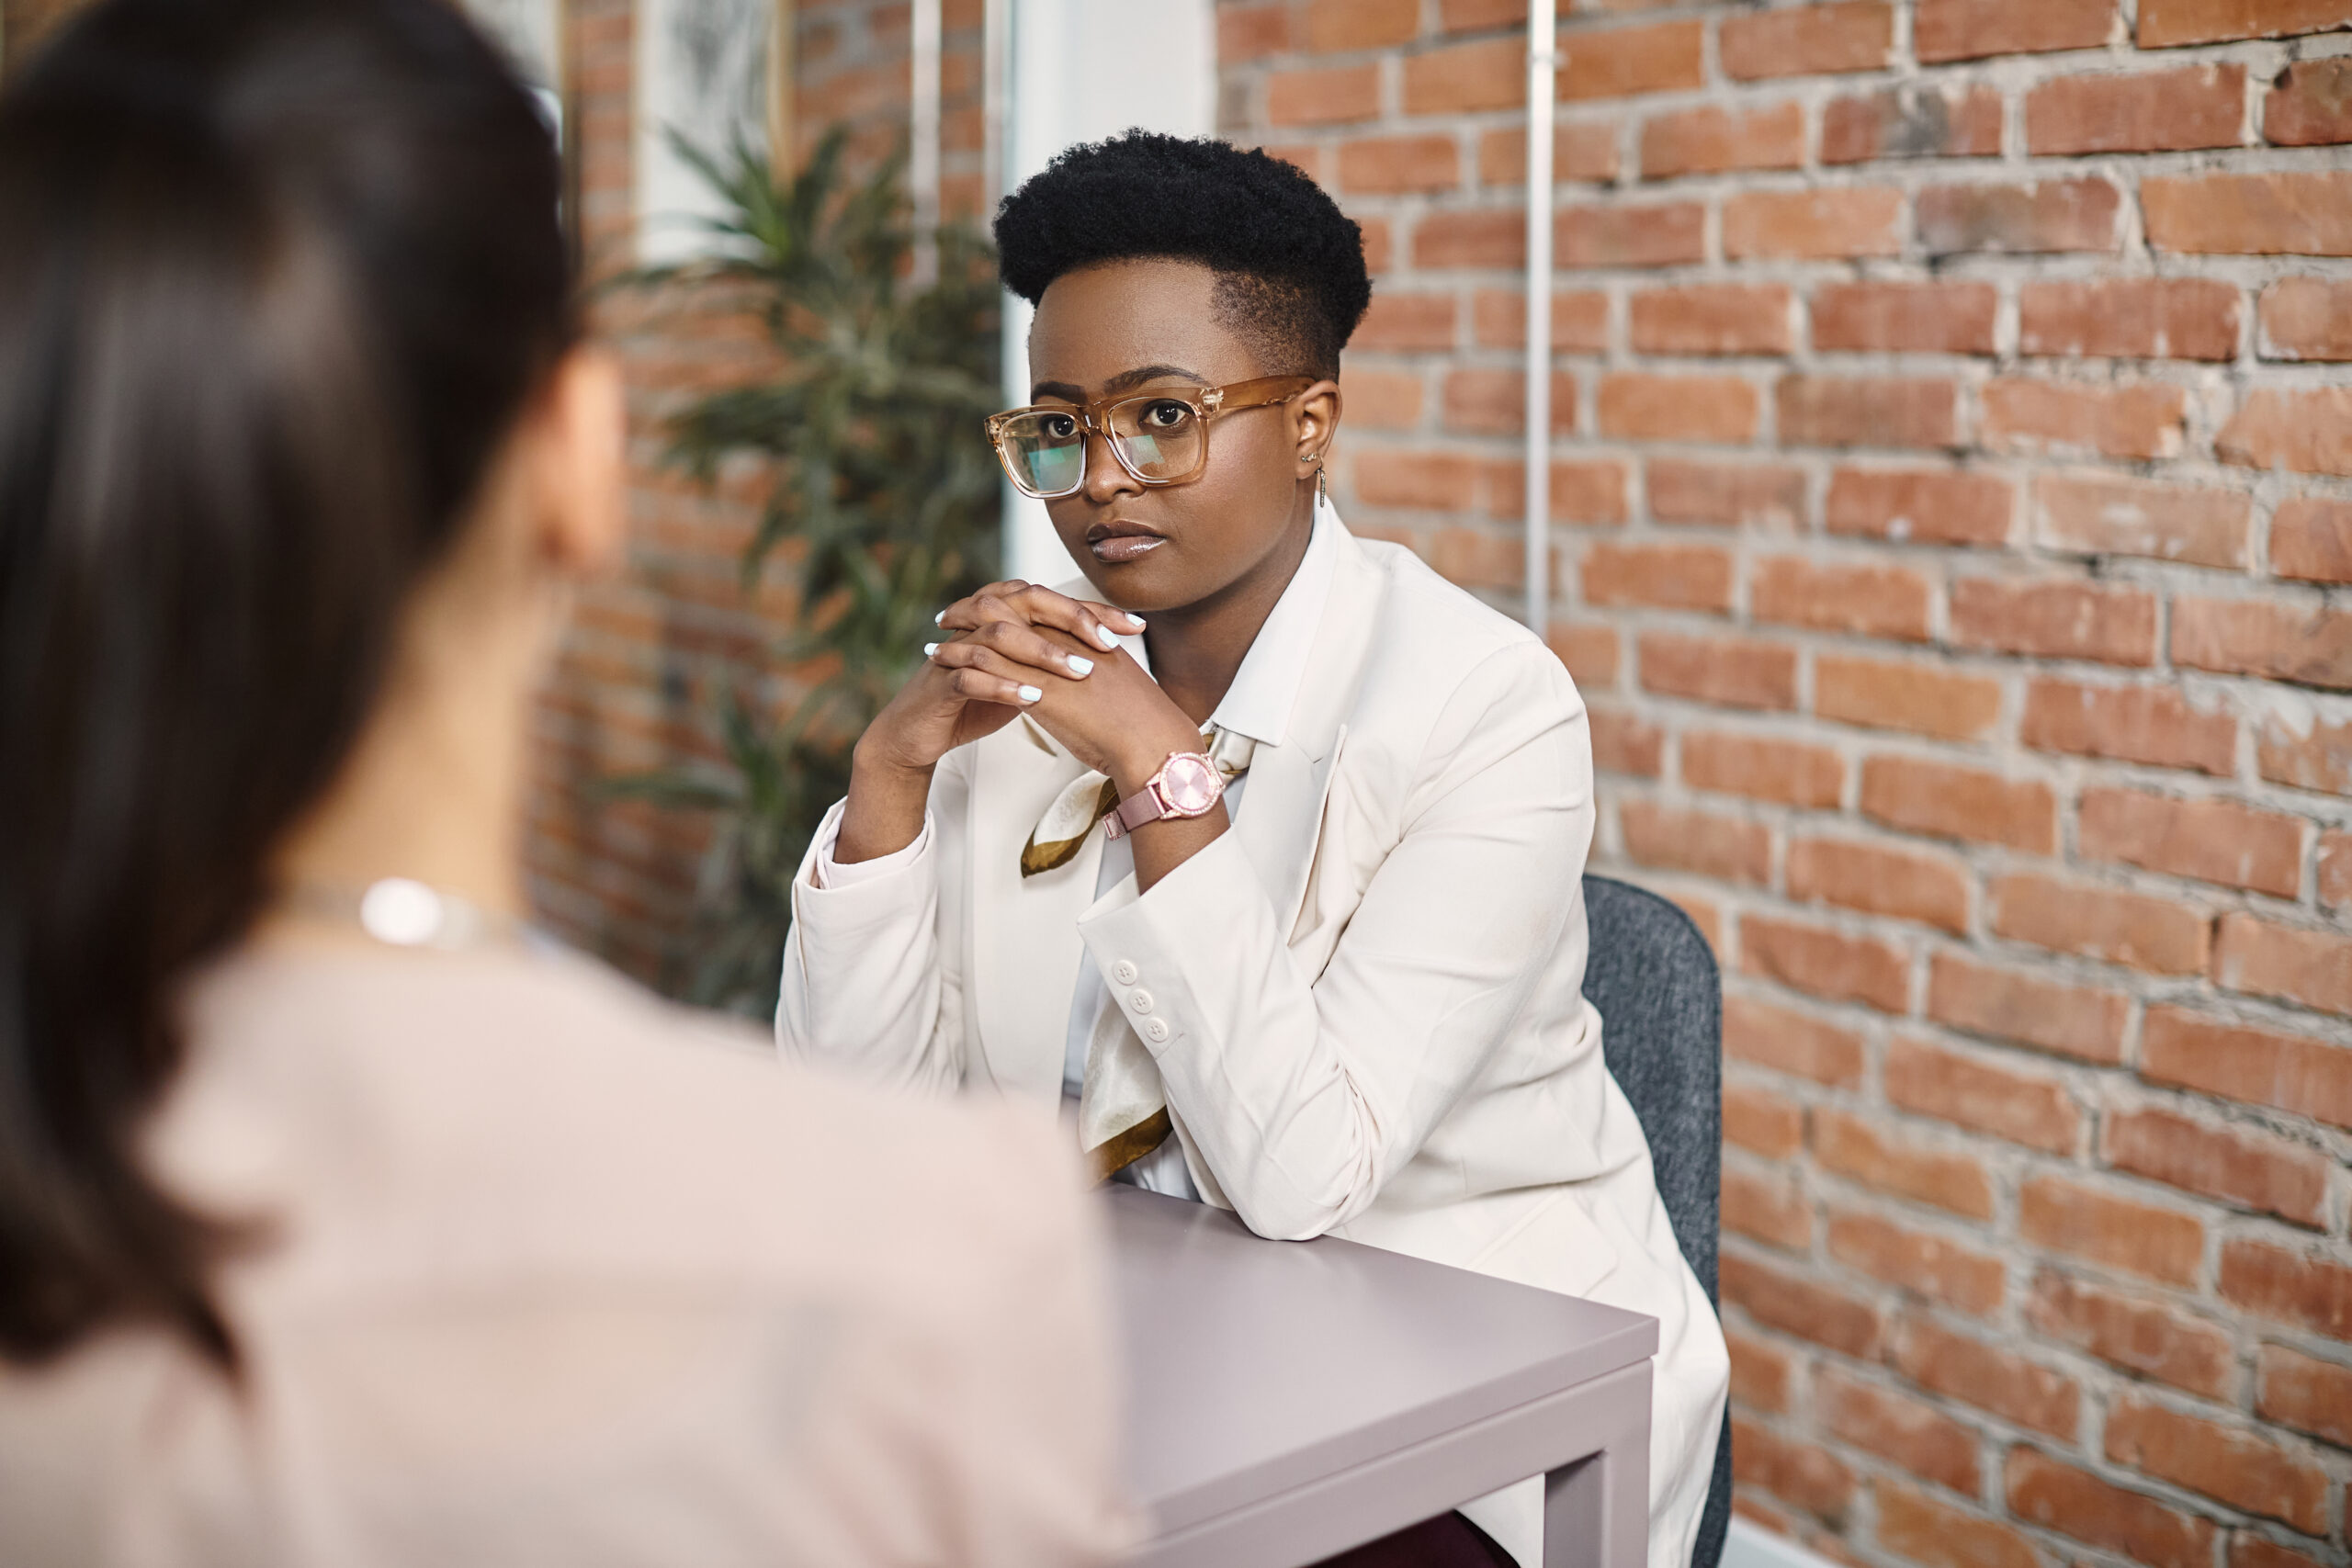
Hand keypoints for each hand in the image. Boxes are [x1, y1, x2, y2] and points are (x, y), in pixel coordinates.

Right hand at [837, 582, 1148, 863]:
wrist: (918, 731)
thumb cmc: (973, 700)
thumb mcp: (1021, 676)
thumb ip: (1052, 659)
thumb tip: (1105, 658)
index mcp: (1002, 615)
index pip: (1054, 601)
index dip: (1095, 611)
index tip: (1136, 626)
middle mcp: (979, 622)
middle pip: (1026, 602)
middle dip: (1070, 619)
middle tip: (1107, 642)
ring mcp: (957, 647)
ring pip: (1001, 636)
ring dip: (1043, 653)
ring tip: (1079, 671)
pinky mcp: (941, 679)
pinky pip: (972, 675)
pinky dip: (1004, 686)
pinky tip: (1033, 698)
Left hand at [931, 587, 1199, 792]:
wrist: (1152, 743)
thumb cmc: (1143, 724)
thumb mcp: (1118, 685)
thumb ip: (1100, 671)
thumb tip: (1088, 674)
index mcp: (1086, 635)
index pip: (1037, 606)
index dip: (1007, 604)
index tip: (983, 606)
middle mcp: (1066, 639)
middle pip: (1010, 608)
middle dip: (974, 609)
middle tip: (949, 615)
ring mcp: (1051, 661)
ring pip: (993, 635)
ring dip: (961, 636)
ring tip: (936, 644)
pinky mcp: (1039, 687)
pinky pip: (991, 667)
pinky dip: (962, 664)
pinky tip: (943, 668)